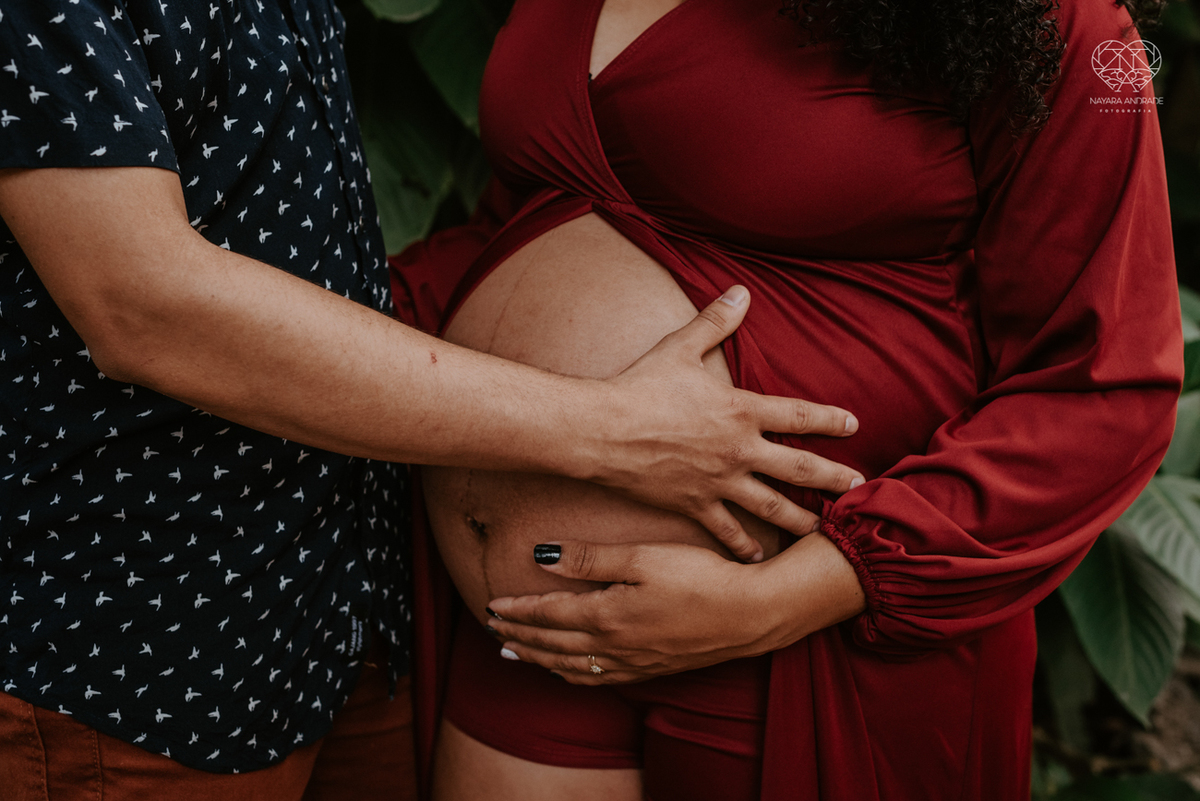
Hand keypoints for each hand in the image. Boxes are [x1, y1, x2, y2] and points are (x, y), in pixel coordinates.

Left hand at [487, 540, 787, 684]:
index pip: (548, 614)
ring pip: (570, 666)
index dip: (517, 609)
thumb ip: (591, 559)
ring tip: (513, 651)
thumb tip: (542, 556)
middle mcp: (613, 645)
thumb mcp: (643, 557)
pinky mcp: (652, 669)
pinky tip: (566, 671)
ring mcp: (633, 662)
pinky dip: (571, 675)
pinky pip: (597, 679)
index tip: (491, 603)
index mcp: (606, 615)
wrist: (750, 614)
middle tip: (491, 627)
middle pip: (552, 643)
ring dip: (538, 658)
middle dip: (518, 635)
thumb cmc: (701, 577)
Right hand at [593, 285, 862, 561]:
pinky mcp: (694, 504)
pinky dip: (745, 546)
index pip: (798, 415)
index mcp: (740, 411)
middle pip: (799, 468)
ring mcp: (719, 482)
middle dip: (833, 479)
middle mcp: (738, 450)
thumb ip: (715, 321)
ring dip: (802, 519)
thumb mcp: (680, 348)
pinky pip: (727, 530)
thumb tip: (742, 290)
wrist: (602, 430)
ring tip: (824, 532)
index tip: (854, 425)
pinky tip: (760, 559)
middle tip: (859, 487)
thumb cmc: (640, 387)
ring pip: (772, 507)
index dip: (829, 419)